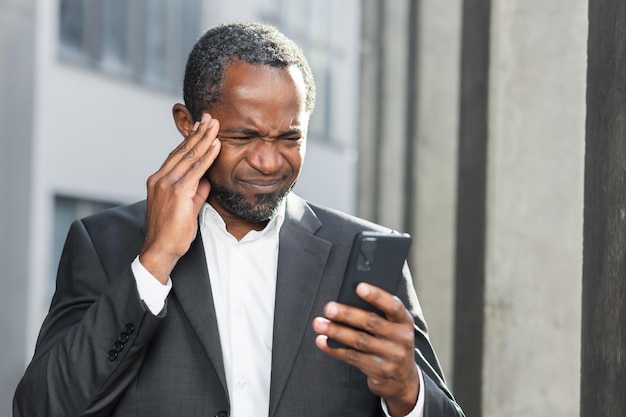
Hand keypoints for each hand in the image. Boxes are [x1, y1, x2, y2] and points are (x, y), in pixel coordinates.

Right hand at [139, 113, 220, 282]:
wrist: (161, 249)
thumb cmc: (172, 232)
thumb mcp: (186, 207)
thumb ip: (196, 190)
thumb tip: (207, 178)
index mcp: (159, 180)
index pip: (176, 155)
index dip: (190, 140)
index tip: (201, 126)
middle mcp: (160, 178)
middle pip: (182, 150)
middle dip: (198, 132)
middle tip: (209, 117)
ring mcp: (167, 184)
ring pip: (189, 156)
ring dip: (204, 139)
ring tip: (215, 124)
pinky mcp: (177, 192)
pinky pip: (195, 170)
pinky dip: (207, 156)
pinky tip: (215, 145)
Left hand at [312, 283, 419, 416]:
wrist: (403, 377)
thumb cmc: (391, 341)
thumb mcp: (394, 326)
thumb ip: (379, 313)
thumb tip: (347, 300)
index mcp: (405, 321)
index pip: (393, 306)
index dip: (377, 296)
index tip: (359, 287)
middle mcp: (401, 338)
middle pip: (371, 323)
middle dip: (347, 314)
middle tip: (328, 308)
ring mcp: (392, 356)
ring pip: (359, 341)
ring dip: (336, 331)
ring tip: (319, 324)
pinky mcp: (380, 371)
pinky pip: (353, 358)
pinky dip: (335, 349)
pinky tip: (322, 341)